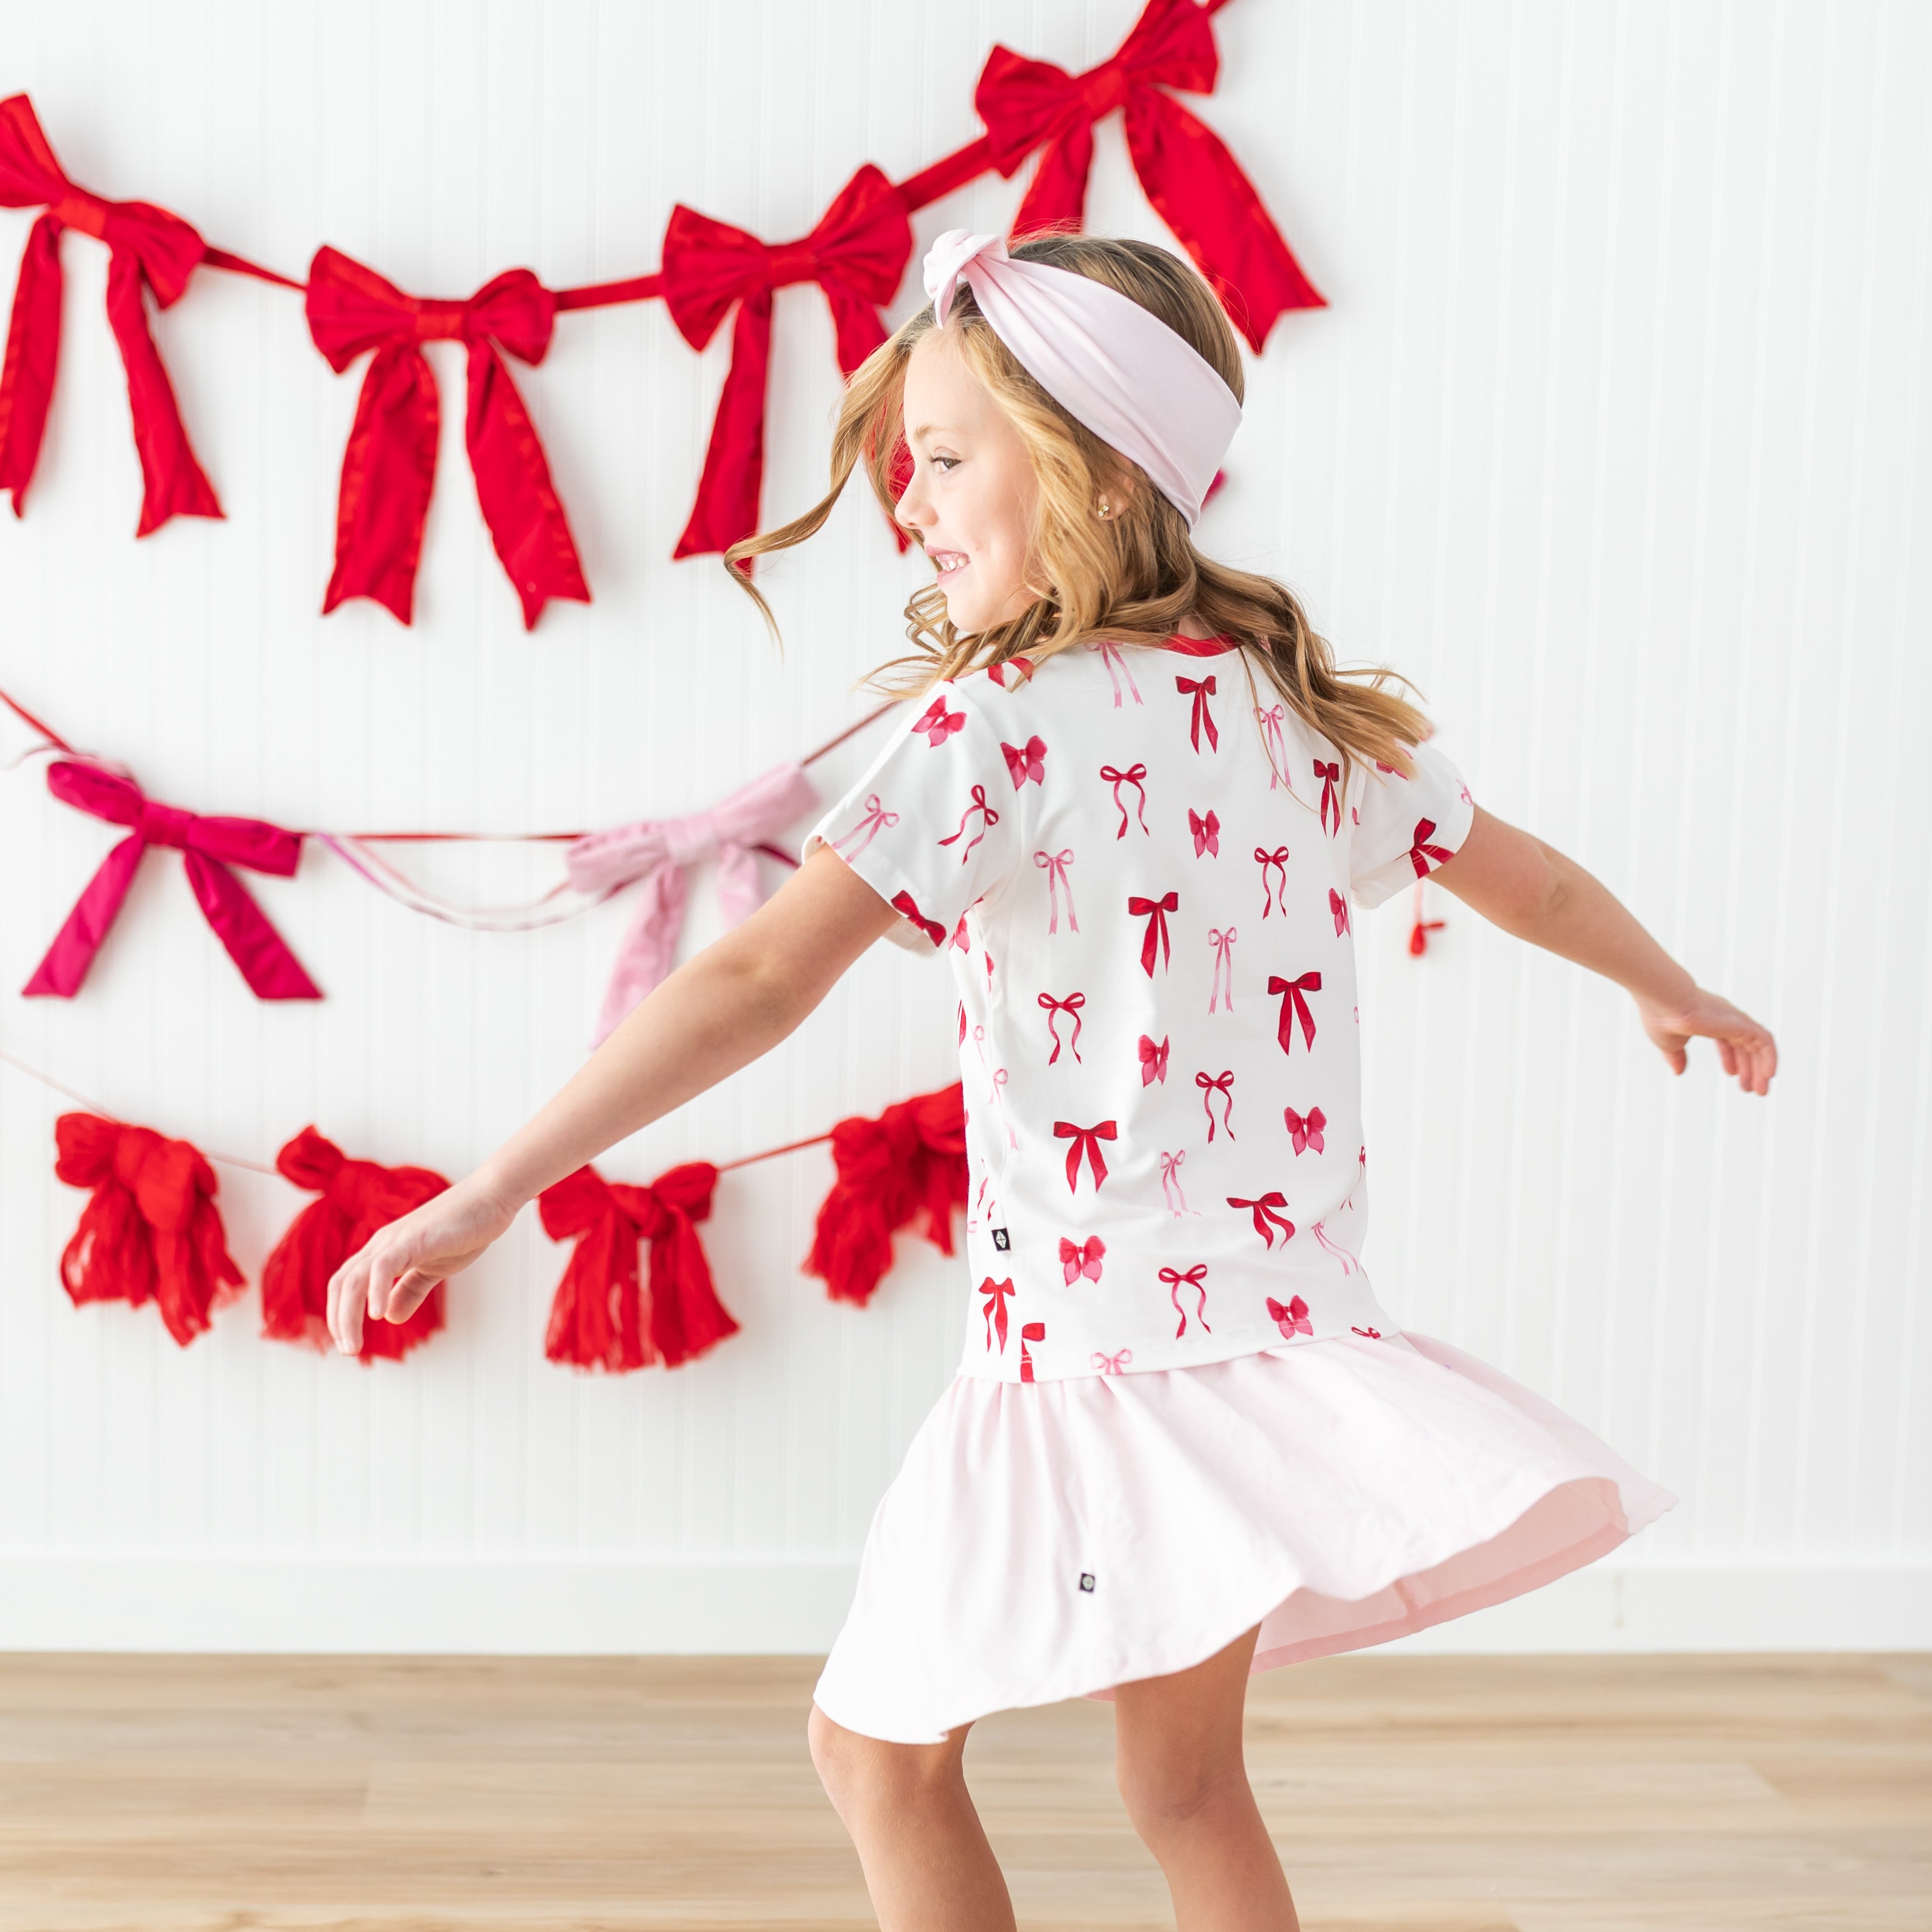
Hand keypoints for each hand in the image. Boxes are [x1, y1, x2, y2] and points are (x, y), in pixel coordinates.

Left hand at [327, 1177, 520, 1355]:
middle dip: (338, 1321)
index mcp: (384, 1251)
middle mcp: (382, 1244)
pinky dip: (375, 1291)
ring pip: (355, 1279)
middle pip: (342, 1284)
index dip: (340, 1314)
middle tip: (349, 1352)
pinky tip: (377, 1316)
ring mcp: (395, 1241)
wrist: (491, 1199)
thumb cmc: (464, 1230)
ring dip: (348, 1316)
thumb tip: (389, 1317)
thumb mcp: (434, 1268)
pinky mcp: (414, 1240)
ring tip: (354, 1346)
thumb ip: (411, 1290)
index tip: (348, 1342)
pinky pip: (384, 1266)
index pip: (346, 1284)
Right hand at [1635, 987, 1776, 1094]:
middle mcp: (1725, 1018)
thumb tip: (1678, 1071)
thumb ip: (1676, 1057)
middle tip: (1750, 1089)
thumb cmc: (1661, 1018)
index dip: (1731, 1058)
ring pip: (1758, 1046)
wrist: (1664, 1001)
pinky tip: (1768, 1076)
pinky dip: (1770, 1058)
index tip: (1731, 1075)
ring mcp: (1735, 1020)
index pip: (1728, 1039)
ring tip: (1760, 1091)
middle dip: (1749, 1068)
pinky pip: (1765, 1042)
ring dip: (1760, 1069)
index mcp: (1708, 1020)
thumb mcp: (1669, 1044)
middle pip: (1745, 1045)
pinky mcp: (1743, 1023)